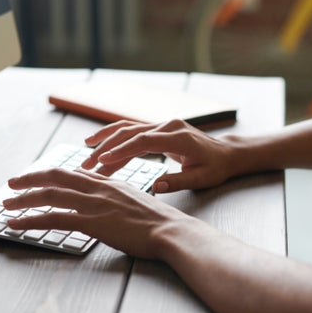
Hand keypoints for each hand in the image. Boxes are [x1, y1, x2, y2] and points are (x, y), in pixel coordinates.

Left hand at [3, 167, 193, 258]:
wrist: (171, 231)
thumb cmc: (159, 223)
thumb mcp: (136, 202)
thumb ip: (117, 199)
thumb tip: (108, 205)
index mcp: (109, 182)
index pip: (72, 173)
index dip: (50, 175)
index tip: (35, 178)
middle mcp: (98, 188)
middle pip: (55, 177)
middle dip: (29, 179)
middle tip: (11, 184)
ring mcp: (94, 204)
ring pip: (49, 196)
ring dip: (23, 200)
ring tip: (6, 206)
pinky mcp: (92, 222)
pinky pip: (54, 219)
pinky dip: (31, 221)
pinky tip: (16, 225)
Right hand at [81, 119, 239, 192]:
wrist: (226, 153)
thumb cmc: (215, 168)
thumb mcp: (201, 179)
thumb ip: (178, 181)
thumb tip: (155, 187)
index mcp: (178, 137)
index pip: (144, 141)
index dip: (122, 150)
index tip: (103, 160)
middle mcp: (168, 126)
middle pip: (130, 133)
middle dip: (106, 148)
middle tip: (86, 165)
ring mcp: (162, 125)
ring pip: (128, 129)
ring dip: (105, 141)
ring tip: (85, 154)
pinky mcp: (159, 129)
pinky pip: (133, 132)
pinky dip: (115, 138)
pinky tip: (99, 146)